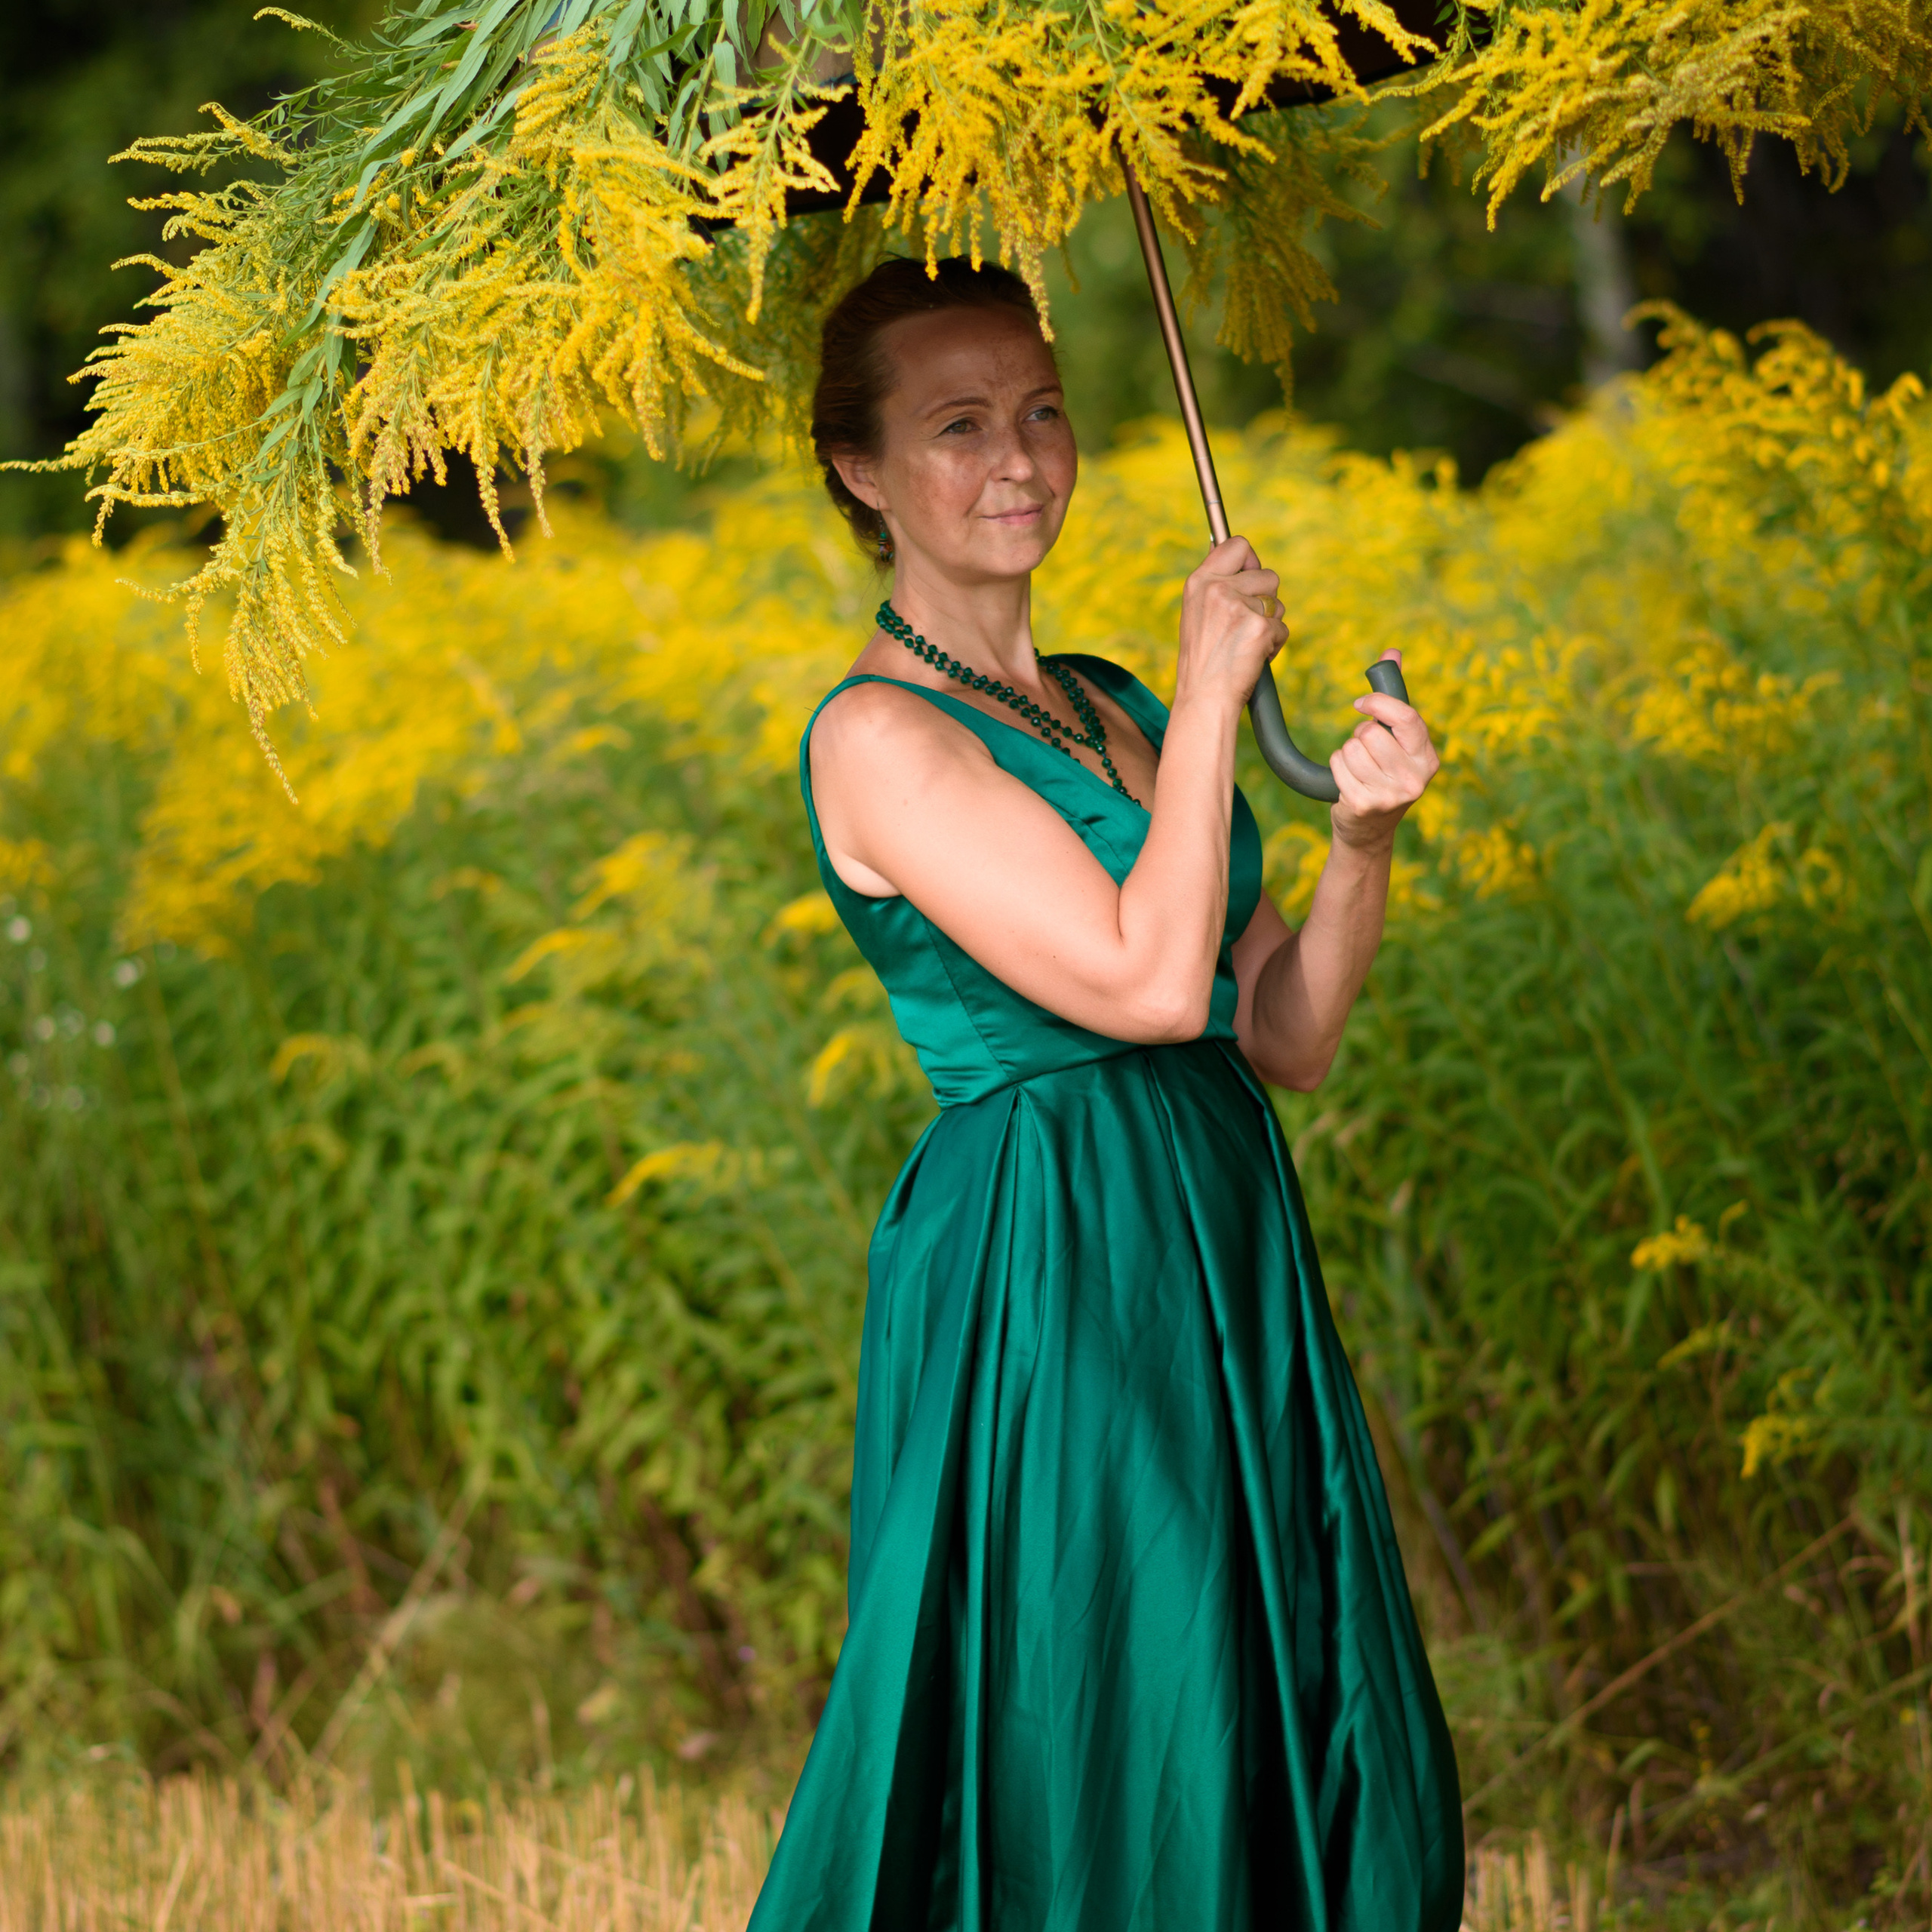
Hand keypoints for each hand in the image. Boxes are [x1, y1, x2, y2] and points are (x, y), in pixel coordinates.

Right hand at [1174, 535, 1288, 712]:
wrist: (1204, 698)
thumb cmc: (1202, 660)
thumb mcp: (1196, 612)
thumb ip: (1214, 582)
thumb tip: (1222, 545)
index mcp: (1199, 582)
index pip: (1237, 545)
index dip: (1250, 561)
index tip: (1248, 578)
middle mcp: (1218, 589)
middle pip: (1268, 574)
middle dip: (1265, 599)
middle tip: (1244, 624)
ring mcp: (1239, 608)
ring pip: (1277, 602)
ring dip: (1270, 623)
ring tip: (1246, 643)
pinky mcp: (1259, 628)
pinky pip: (1282, 628)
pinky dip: (1274, 644)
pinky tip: (1253, 656)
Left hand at [1330, 649, 1438, 849]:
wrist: (1369, 830)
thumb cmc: (1383, 775)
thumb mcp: (1396, 741)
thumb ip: (1395, 697)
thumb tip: (1392, 653)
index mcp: (1429, 758)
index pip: (1406, 717)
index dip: (1378, 704)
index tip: (1360, 705)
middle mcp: (1415, 778)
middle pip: (1370, 732)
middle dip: (1359, 735)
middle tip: (1365, 752)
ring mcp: (1390, 795)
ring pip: (1351, 747)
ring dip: (1347, 752)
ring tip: (1357, 768)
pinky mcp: (1364, 805)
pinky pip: (1338, 764)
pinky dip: (1336, 767)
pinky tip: (1347, 781)